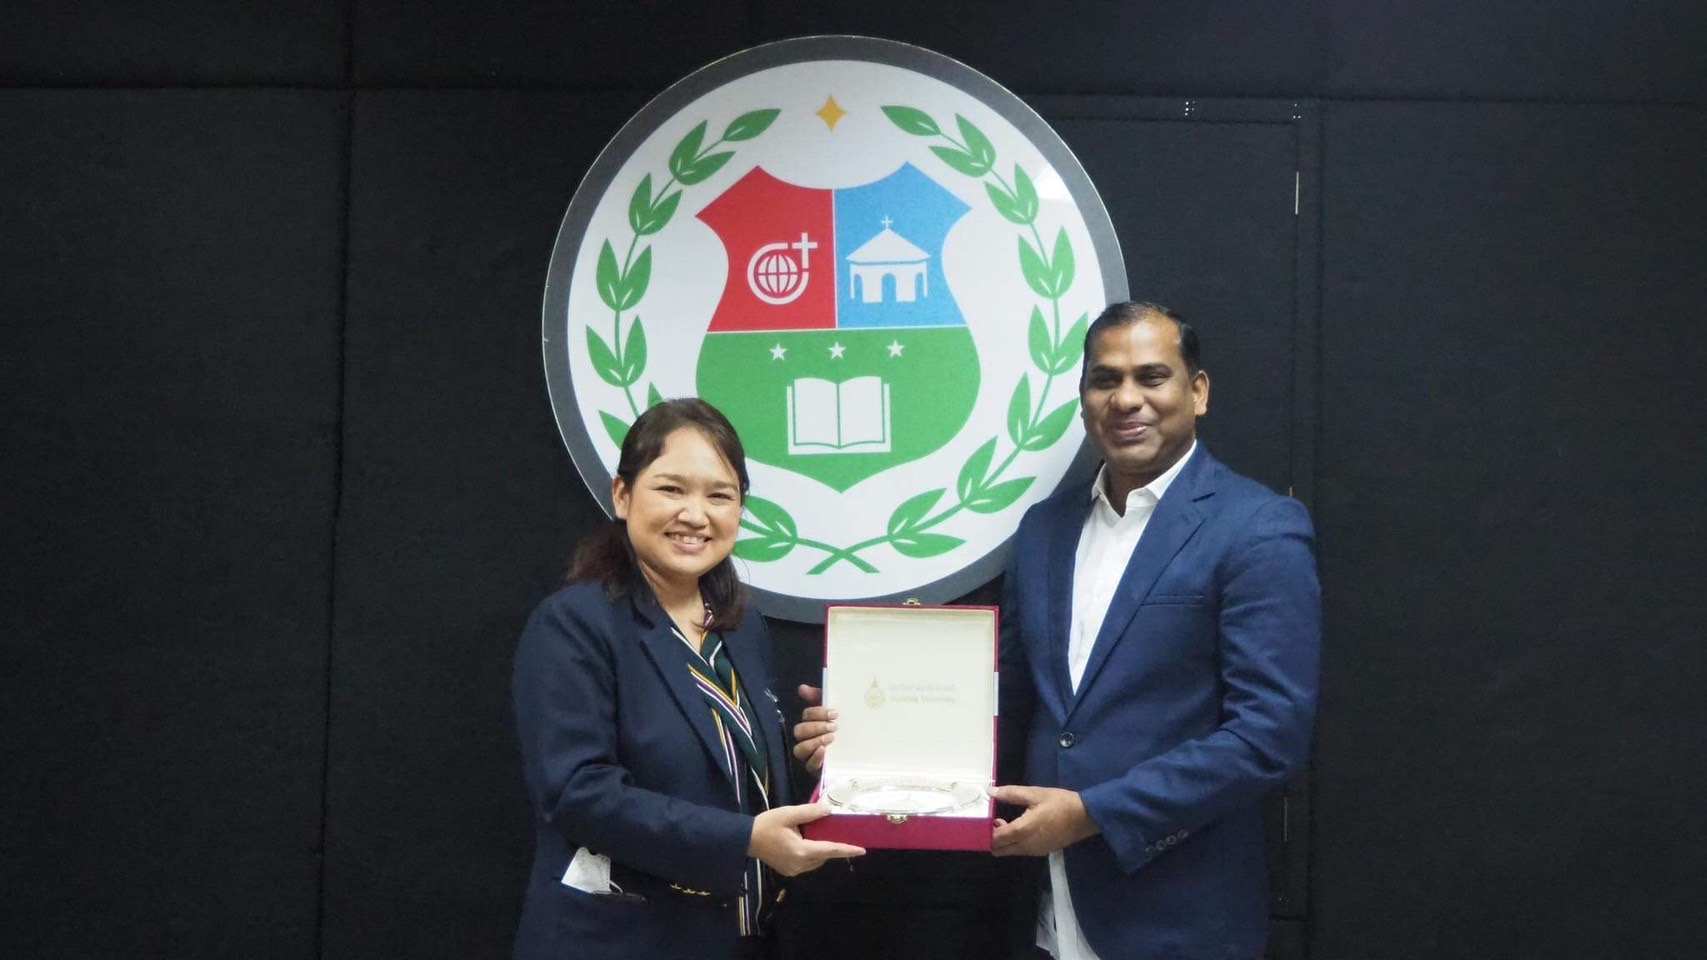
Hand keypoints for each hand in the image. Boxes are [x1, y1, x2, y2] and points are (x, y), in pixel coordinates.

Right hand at [748, 803, 865, 875]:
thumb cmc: (767, 824)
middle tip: (834, 832)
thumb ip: (810, 812)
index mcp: (802, 851)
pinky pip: (807, 863)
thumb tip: (829, 810)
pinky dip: (811, 854)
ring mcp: (794, 870)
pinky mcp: (789, 870)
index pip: (830, 850)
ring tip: (815, 834)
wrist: (745, 839)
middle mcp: (800, 864)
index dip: (847, 849)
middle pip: (824, 856)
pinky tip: (805, 842)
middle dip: (831, 846)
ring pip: (816, 860)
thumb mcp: (788, 813)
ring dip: (820, 850)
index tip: (862, 850)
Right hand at [791, 684, 836, 774]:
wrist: (861, 751)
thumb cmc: (845, 728)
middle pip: (799, 731)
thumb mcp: (835, 711)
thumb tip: (802, 688)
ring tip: (831, 738)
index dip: (817, 713)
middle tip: (833, 727)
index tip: (835, 713)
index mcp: (813, 723)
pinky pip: (809, 765)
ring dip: (813, 742)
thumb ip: (820, 697)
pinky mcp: (817, 769)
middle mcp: (807, 739)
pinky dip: (815, 758)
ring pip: (799, 749)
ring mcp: (810, 755)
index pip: (806, 716)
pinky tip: (824, 751)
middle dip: (816, 727)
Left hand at [988, 784, 1098, 856]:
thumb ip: (1011, 793)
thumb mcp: (1035, 794)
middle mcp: (1026, 846)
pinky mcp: (1042, 852)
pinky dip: (1014, 843)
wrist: (1085, 817)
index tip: (984, 820)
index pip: (996, 839)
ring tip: (1006, 822)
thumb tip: (990, 791)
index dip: (986, 832)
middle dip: (993, 838)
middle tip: (995, 821)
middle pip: (1000, 850)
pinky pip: (1021, 851)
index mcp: (1022, 830)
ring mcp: (1034, 851)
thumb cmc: (1060, 803)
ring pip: (1010, 851)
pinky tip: (1020, 828)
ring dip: (1004, 841)